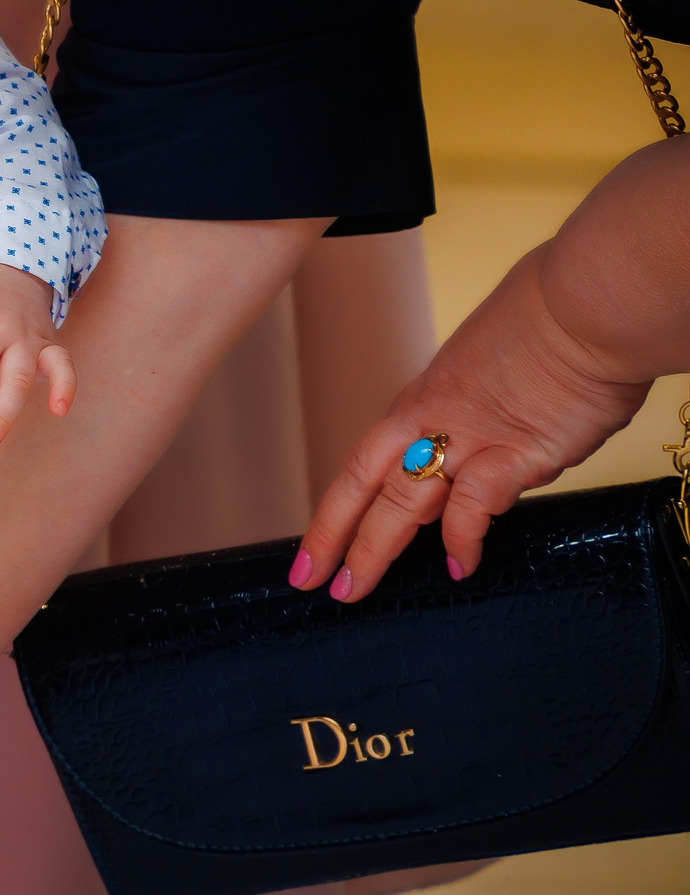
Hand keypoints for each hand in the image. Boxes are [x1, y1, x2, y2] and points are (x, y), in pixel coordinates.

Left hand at [293, 244, 650, 601]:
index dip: (333, 512)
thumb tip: (487, 428)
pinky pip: (474, 504)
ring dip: (374, 548)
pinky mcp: (515, 449)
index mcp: (421, 403)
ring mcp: (469, 437)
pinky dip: (462, 538)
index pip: (361, 466)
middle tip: (312, 582)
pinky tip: (460, 566)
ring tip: (354, 591)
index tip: (311, 553)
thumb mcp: (488, 367)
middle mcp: (431, 421)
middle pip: (367, 488)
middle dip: (335, 539)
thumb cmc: (545, 322)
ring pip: (402, 501)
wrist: (583, 303)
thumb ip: (476, 409)